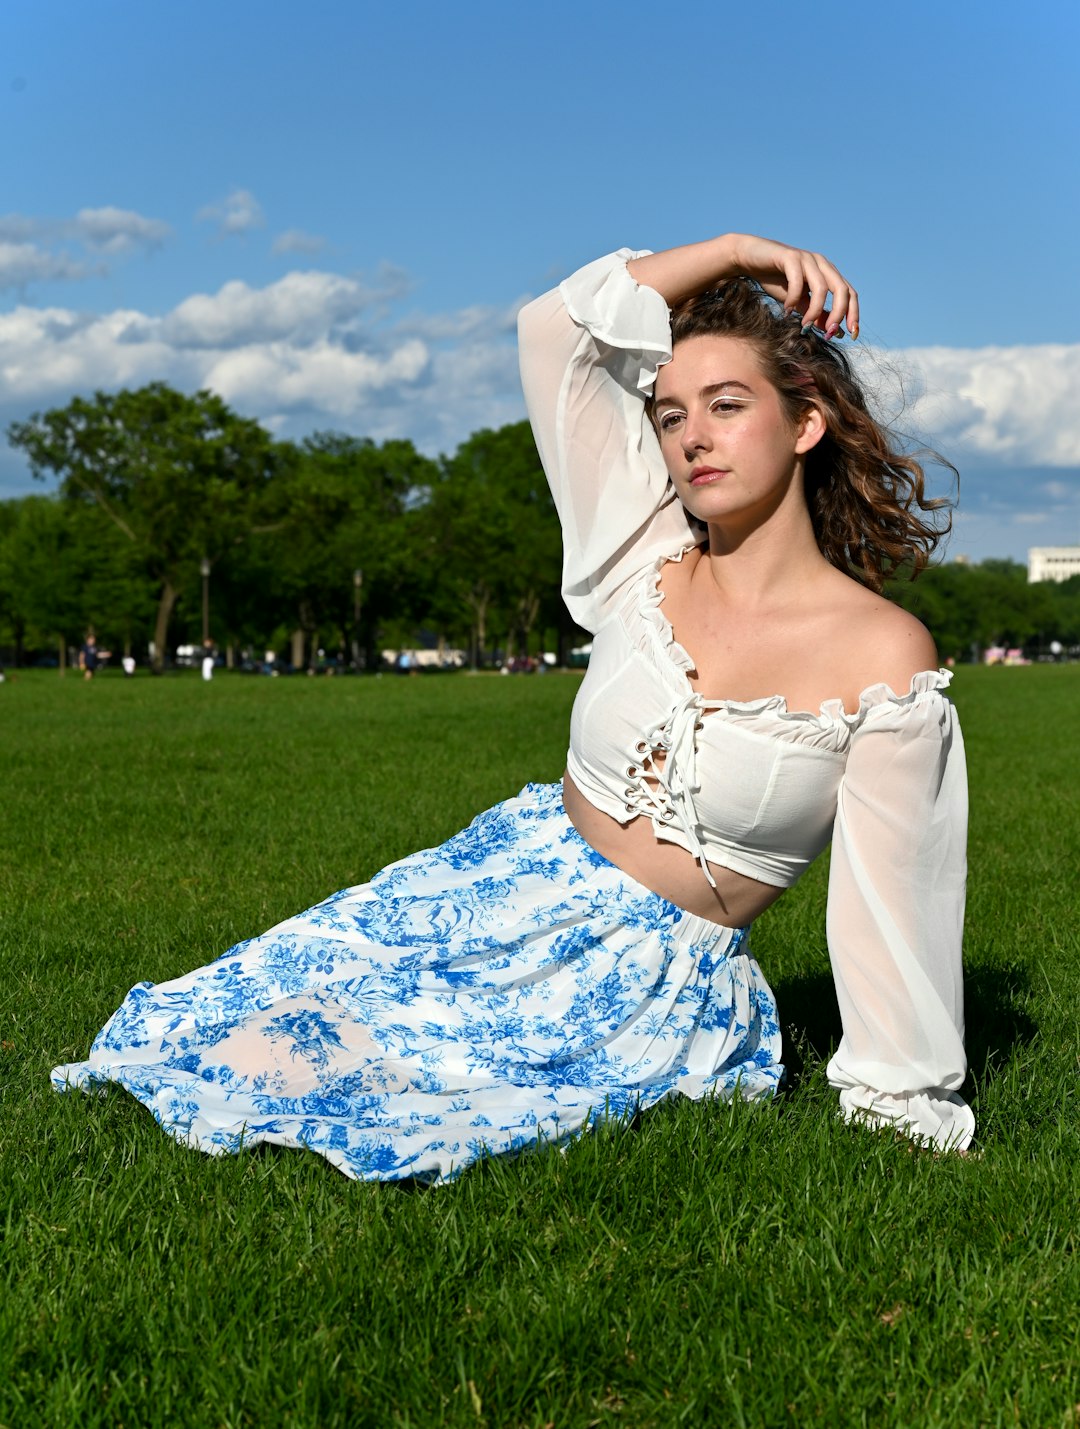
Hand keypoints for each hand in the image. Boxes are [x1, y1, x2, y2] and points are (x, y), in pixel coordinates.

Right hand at [723, 234, 859, 338]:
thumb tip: (832, 331)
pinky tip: (787, 311)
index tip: (852, 334)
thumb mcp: (798, 302)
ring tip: (804, 326)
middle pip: (842, 289)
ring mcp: (807, 258)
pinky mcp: (790, 257)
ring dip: (815, 310)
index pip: (849, 293)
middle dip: (838, 314)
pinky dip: (794, 298)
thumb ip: (815, 314)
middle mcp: (821, 264)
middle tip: (829, 333)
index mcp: (827, 273)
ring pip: (822, 287)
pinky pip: (798, 280)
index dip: (853, 313)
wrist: (749, 259)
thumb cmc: (774, 280)